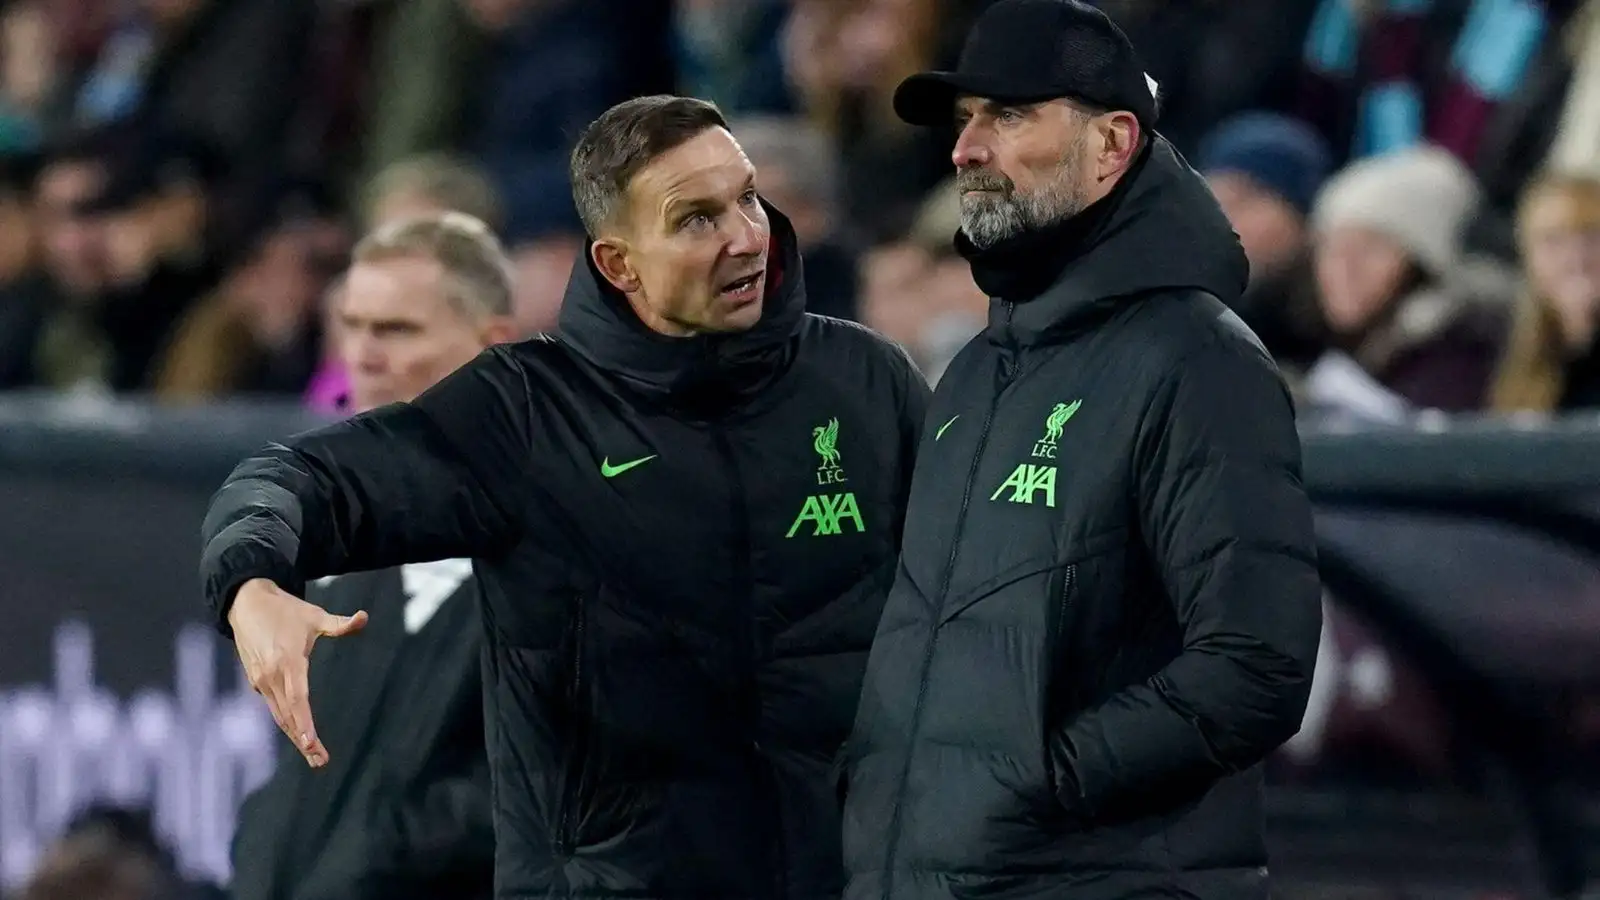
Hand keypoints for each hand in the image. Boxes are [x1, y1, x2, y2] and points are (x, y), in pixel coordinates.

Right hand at [228, 578, 366, 767]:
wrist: (246, 603)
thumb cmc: (286, 610)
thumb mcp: (315, 615)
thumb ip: (340, 624)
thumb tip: (364, 617)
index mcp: (288, 662)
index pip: (298, 699)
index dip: (304, 723)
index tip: (311, 743)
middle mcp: (271, 676)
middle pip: (288, 715)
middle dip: (304, 740)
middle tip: (320, 761)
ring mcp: (261, 680)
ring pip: (279, 715)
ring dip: (294, 736)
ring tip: (313, 756)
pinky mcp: (256, 681)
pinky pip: (273, 706)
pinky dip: (286, 722)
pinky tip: (298, 734)